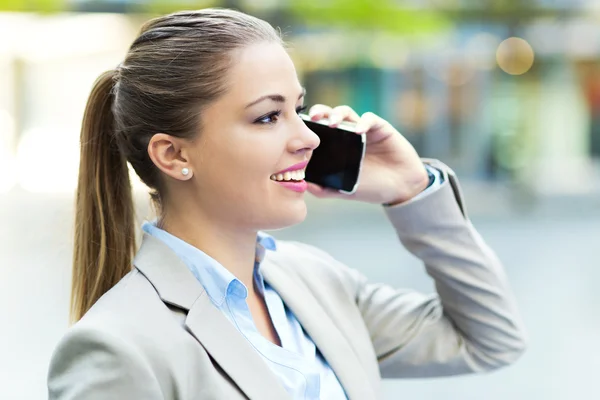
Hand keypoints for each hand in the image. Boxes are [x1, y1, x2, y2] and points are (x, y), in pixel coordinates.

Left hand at [307, 105, 428, 204]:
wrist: (400, 188)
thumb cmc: (371, 187)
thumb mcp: (344, 190)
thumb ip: (324, 189)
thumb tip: (303, 185)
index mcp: (336, 147)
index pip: (318, 130)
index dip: (309, 126)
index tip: (300, 130)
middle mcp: (347, 135)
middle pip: (329, 115)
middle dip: (320, 112)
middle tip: (314, 118)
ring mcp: (363, 130)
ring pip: (346, 112)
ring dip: (338, 114)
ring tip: (333, 123)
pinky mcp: (380, 128)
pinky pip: (370, 119)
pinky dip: (363, 122)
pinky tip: (359, 131)